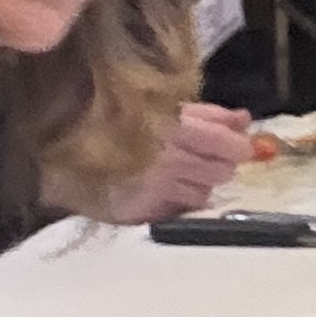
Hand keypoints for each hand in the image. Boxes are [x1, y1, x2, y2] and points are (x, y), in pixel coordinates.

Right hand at [94, 103, 253, 225]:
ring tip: (176, 173)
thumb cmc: (123, 119)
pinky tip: (163, 190)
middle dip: (218, 166)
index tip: (235, 147)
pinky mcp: (143, 209)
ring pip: (203, 194)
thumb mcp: (168, 107)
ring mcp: (156, 186)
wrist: (70, 142)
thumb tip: (245, 120)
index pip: (230, 146)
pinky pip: (179, 209)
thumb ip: (210, 115)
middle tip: (201, 159)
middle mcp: (170, 158)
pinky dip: (179, 202)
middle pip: (222, 172)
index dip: (237, 147)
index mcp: (177, 127)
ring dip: (198, 185)